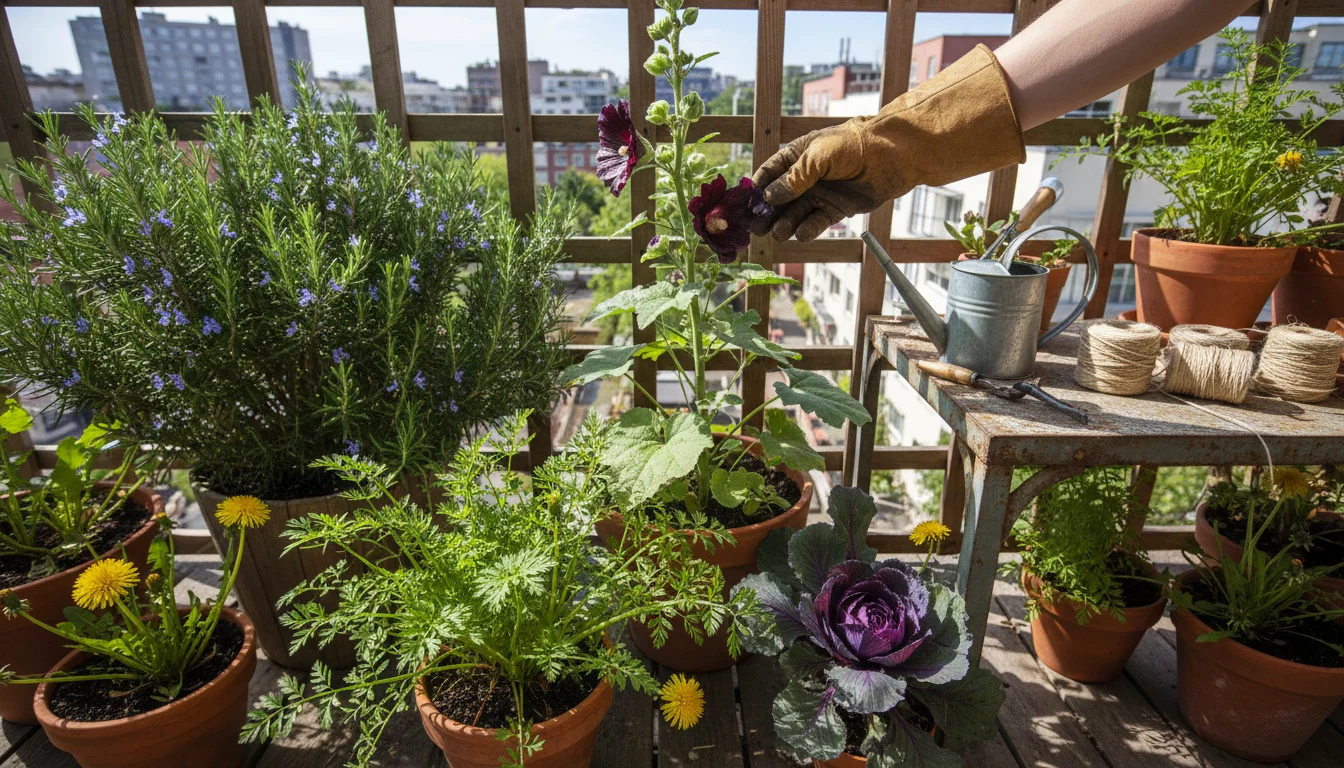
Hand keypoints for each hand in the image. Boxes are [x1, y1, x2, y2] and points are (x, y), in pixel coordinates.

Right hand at [749, 45, 1026, 244]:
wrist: (893, 156)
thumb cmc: (854, 146)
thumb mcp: (818, 156)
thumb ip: (794, 177)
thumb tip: (768, 197)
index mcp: (799, 156)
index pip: (770, 172)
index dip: (756, 187)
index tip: (745, 203)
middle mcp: (807, 176)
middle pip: (779, 198)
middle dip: (766, 213)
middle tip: (754, 229)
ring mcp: (822, 193)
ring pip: (796, 212)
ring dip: (785, 223)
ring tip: (778, 233)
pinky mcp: (837, 209)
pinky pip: (817, 222)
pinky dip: (808, 229)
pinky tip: (800, 234)